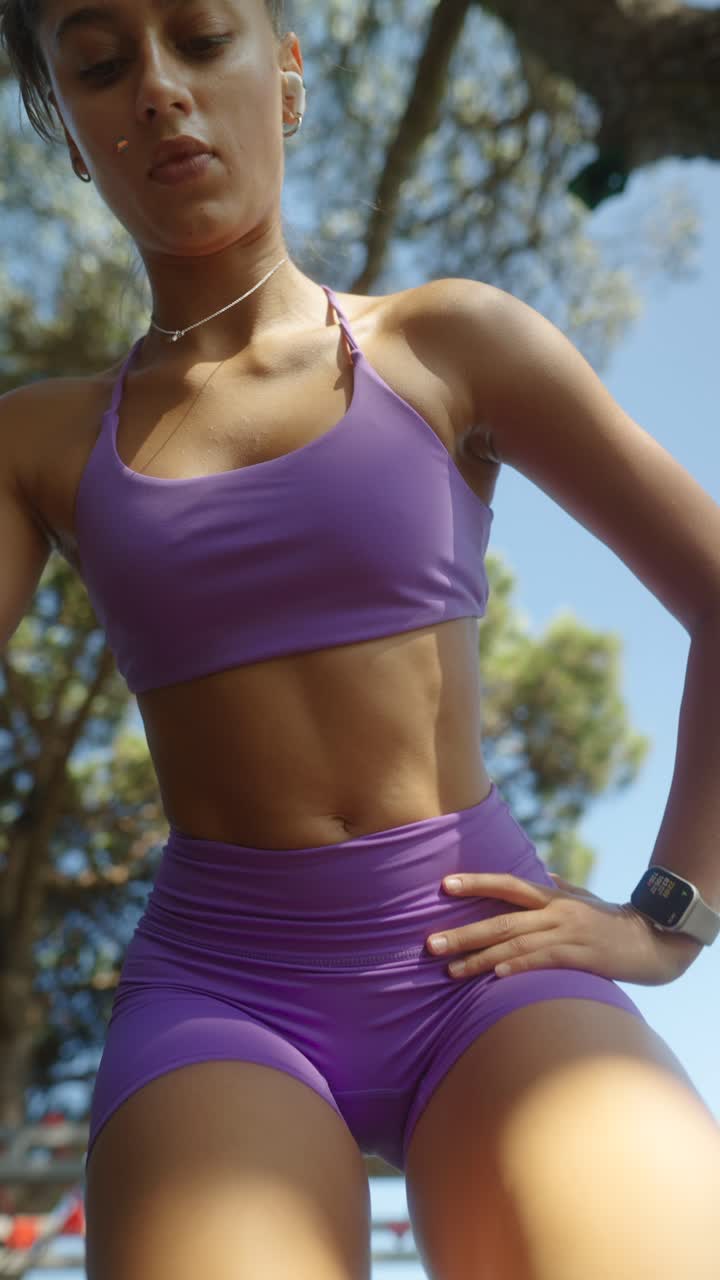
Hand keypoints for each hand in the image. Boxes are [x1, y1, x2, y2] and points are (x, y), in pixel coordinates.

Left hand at [426, 871, 703, 986]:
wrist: (653, 940)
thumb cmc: (613, 920)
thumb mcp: (584, 898)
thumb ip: (559, 886)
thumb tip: (539, 873)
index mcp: (551, 896)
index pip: (506, 884)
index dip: (476, 883)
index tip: (444, 885)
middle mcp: (554, 912)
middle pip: (501, 921)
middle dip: (463, 932)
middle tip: (430, 944)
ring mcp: (567, 934)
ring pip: (515, 946)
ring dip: (480, 959)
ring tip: (450, 970)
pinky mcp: (579, 957)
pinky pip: (543, 962)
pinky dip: (519, 969)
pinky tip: (496, 978)